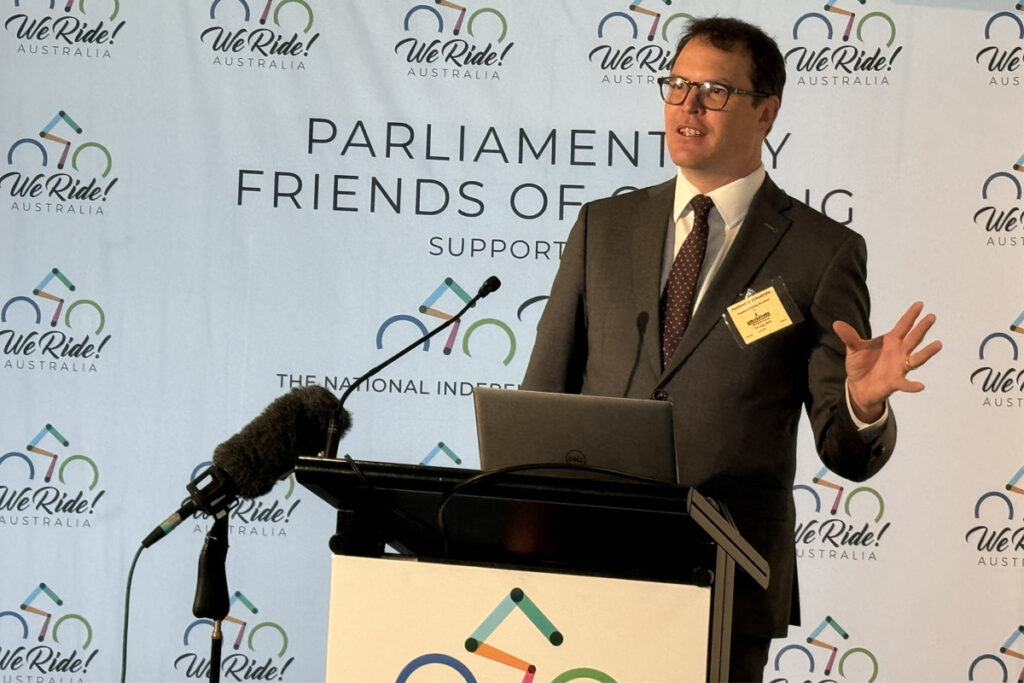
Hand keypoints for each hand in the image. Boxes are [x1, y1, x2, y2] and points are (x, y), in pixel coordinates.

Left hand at [832, 301, 941, 422]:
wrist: (858, 386)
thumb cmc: (861, 364)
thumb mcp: (854, 349)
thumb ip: (849, 337)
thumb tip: (836, 324)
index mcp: (890, 341)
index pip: (902, 326)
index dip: (910, 315)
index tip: (919, 304)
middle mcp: (899, 352)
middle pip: (913, 338)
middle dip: (921, 328)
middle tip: (932, 316)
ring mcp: (899, 367)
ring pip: (916, 359)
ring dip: (927, 352)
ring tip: (938, 344)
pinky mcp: (895, 382)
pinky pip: (906, 384)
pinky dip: (912, 385)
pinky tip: (920, 386)